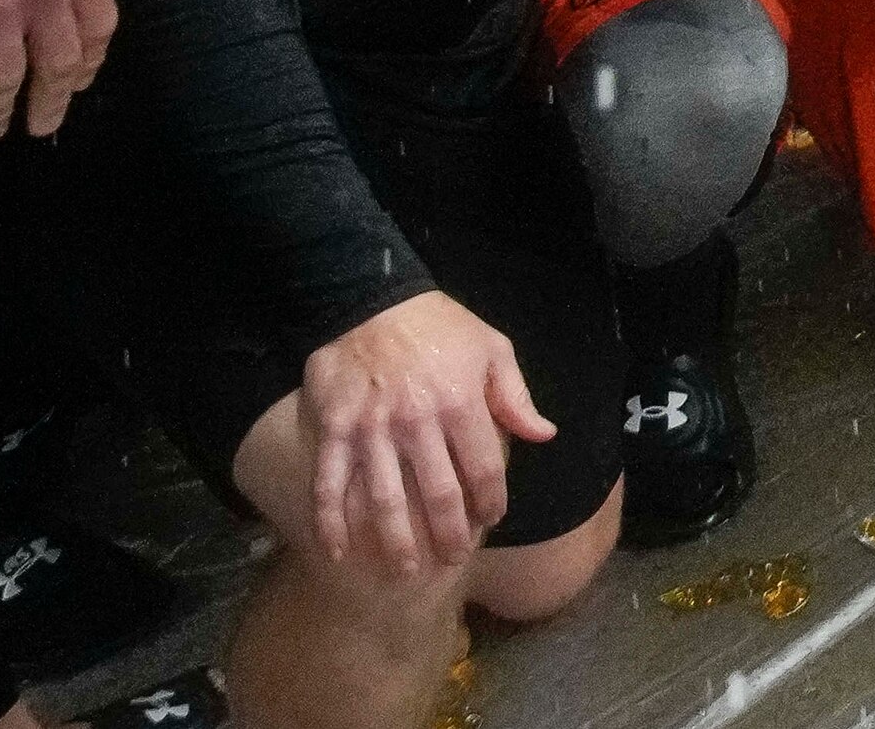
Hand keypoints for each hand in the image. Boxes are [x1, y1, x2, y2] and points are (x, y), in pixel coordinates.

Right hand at [294, 289, 549, 577]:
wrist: (369, 302)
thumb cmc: (438, 326)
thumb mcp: (492, 348)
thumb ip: (515, 396)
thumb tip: (544, 435)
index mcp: (461, 404)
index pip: (484, 469)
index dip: (491, 502)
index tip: (492, 520)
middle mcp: (417, 424)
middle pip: (438, 495)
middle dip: (448, 535)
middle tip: (452, 561)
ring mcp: (372, 431)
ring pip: (385, 500)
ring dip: (395, 542)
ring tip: (404, 572)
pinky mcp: (334, 432)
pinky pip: (330, 484)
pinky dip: (331, 522)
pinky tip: (336, 552)